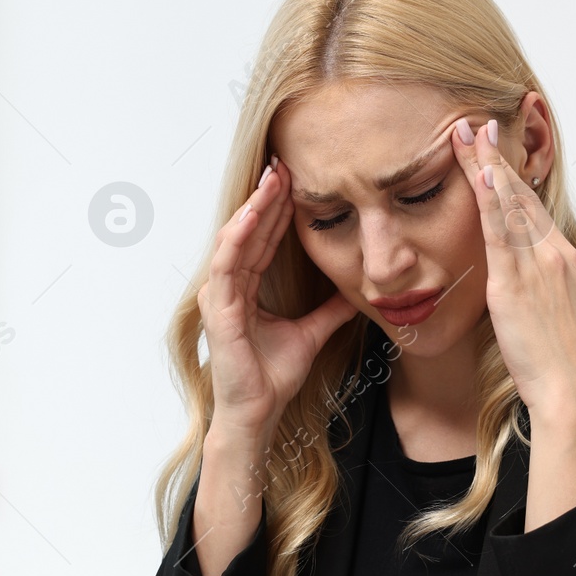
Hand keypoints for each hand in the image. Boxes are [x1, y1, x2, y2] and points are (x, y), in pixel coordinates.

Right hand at [199, 155, 357, 437]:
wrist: (259, 412)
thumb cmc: (273, 377)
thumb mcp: (312, 333)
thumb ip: (330, 310)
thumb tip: (356, 292)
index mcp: (246, 289)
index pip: (264, 239)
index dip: (279, 209)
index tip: (297, 180)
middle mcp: (228, 287)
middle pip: (250, 231)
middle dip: (267, 197)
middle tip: (285, 163)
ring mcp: (220, 296)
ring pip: (236, 238)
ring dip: (254, 207)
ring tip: (272, 178)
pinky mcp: (219, 308)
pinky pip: (227, 264)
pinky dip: (239, 236)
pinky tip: (254, 214)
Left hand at [450, 117, 575, 418]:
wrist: (565, 387)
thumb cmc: (552, 358)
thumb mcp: (545, 311)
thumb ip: (528, 284)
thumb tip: (508, 274)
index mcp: (561, 259)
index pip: (530, 207)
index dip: (510, 176)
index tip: (493, 149)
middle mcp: (552, 254)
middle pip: (520, 195)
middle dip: (495, 157)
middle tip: (476, 123)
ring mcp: (536, 266)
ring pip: (508, 205)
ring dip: (485, 165)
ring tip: (466, 134)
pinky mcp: (514, 284)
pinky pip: (498, 233)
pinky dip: (488, 200)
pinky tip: (476, 174)